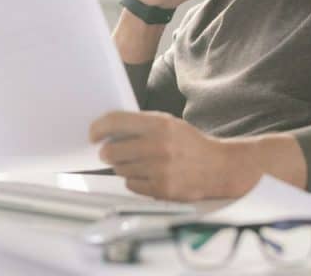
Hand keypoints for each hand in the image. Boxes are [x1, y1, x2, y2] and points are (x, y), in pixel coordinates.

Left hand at [89, 111, 232, 200]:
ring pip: (120, 169)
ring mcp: (159, 169)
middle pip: (111, 151)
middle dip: (108, 152)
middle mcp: (158, 146)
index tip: (93, 135)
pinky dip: (135, 181)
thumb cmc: (190, 144)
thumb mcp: (168, 123)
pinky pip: (131, 185)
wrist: (218, 167)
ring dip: (123, 167)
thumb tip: (107, 132)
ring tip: (139, 163)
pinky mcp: (161, 189)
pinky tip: (148, 174)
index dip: (98, 128)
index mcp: (159, 124)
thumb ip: (140, 125)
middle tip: (110, 153)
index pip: (115, 122)